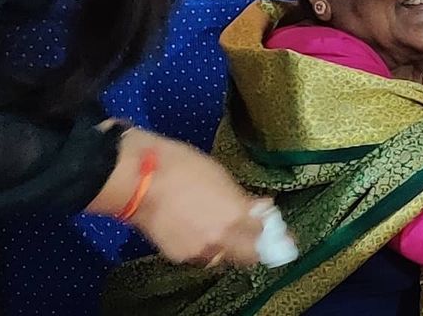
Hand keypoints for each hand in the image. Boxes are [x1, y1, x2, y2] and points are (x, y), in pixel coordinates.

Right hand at [123, 131, 280, 266]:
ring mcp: (199, 250)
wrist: (139, 179)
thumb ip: (241, 198)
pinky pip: (201, 254)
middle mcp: (221, 239)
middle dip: (256, 246)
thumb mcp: (218, 174)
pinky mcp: (179, 256)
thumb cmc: (180, 165)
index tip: (283, 232)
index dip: (275, 233)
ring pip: (224, 256)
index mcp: (234, 215)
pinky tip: (200, 229)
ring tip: (226, 229)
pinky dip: (206, 245)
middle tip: (258, 234)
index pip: (264, 235)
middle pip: (249, 255)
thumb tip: (260, 207)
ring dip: (230, 247)